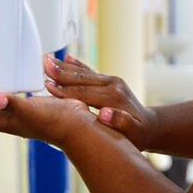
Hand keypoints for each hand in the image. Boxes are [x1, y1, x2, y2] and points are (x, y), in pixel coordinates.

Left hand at [0, 93, 94, 146]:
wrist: (78, 126)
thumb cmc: (56, 122)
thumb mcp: (32, 111)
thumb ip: (14, 104)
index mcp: (7, 122)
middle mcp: (11, 120)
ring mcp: (22, 116)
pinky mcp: (33, 109)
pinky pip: (10, 102)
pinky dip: (0, 96)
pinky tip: (4, 90)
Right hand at [43, 54, 158, 150]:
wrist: (150, 126)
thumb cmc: (138, 134)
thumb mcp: (134, 133)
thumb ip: (121, 123)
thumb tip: (105, 114)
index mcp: (114, 98)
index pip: (84, 93)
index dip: (65, 90)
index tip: (48, 86)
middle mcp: (113, 85)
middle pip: (82, 78)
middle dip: (61, 72)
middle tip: (43, 65)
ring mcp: (111, 81)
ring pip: (83, 73)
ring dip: (64, 66)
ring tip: (47, 59)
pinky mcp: (109, 81)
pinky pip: (90, 72)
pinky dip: (77, 65)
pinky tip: (66, 58)